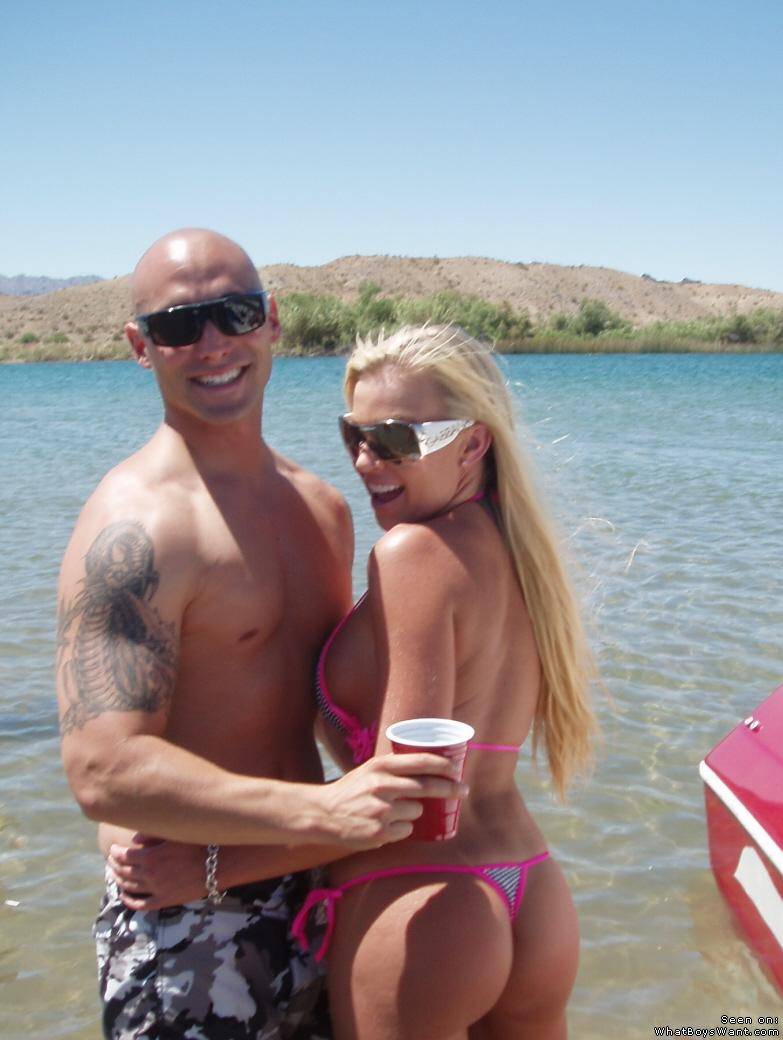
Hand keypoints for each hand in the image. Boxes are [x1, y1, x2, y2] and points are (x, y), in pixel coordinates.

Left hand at [106, 834, 206, 910]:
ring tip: (115, 874)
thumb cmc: (198, 844)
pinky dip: (129, 900)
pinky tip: (124, 895)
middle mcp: (150, 875)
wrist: (218, 865)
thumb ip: (152, 834)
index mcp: (151, 857)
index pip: (124, 856)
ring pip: (129, 887)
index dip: (115, 853)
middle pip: (124, 871)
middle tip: (111, 860)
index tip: (112, 849)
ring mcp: (157, 889)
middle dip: (114, 865)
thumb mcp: (175, 834)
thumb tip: (133, 840)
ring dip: (118, 880)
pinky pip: (141, 904)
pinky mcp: (165, 900)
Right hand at [316, 752, 468, 847]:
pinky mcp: (380, 832)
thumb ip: (395, 768)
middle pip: (427, 786)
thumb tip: (431, 768)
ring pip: (417, 811)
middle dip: (450, 789)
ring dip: (413, 813)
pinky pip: (407, 830)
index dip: (444, 765)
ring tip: (391, 812)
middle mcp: (382, 785)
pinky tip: (384, 825)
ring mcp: (381, 810)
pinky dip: (401, 829)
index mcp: (381, 766)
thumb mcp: (370, 770)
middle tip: (463, 791)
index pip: (421, 761)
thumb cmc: (351, 790)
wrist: (323, 814)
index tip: (457, 769)